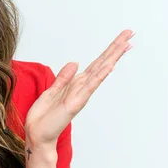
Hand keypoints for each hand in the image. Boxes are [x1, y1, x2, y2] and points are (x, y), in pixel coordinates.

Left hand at [24, 29, 134, 148]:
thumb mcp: (52, 90)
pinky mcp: (75, 103)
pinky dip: (99, 75)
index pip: (95, 64)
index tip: (121, 38)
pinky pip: (89, 86)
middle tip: (130, 33)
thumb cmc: (44, 116)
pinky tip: (109, 65)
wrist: (37, 134)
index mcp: (76, 84)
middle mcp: (81, 88)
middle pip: (101, 64)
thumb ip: (64, 77)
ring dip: (112, 57)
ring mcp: (80, 95)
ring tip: (126, 44)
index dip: (107, 51)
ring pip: (99, 72)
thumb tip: (75, 62)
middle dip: (115, 48)